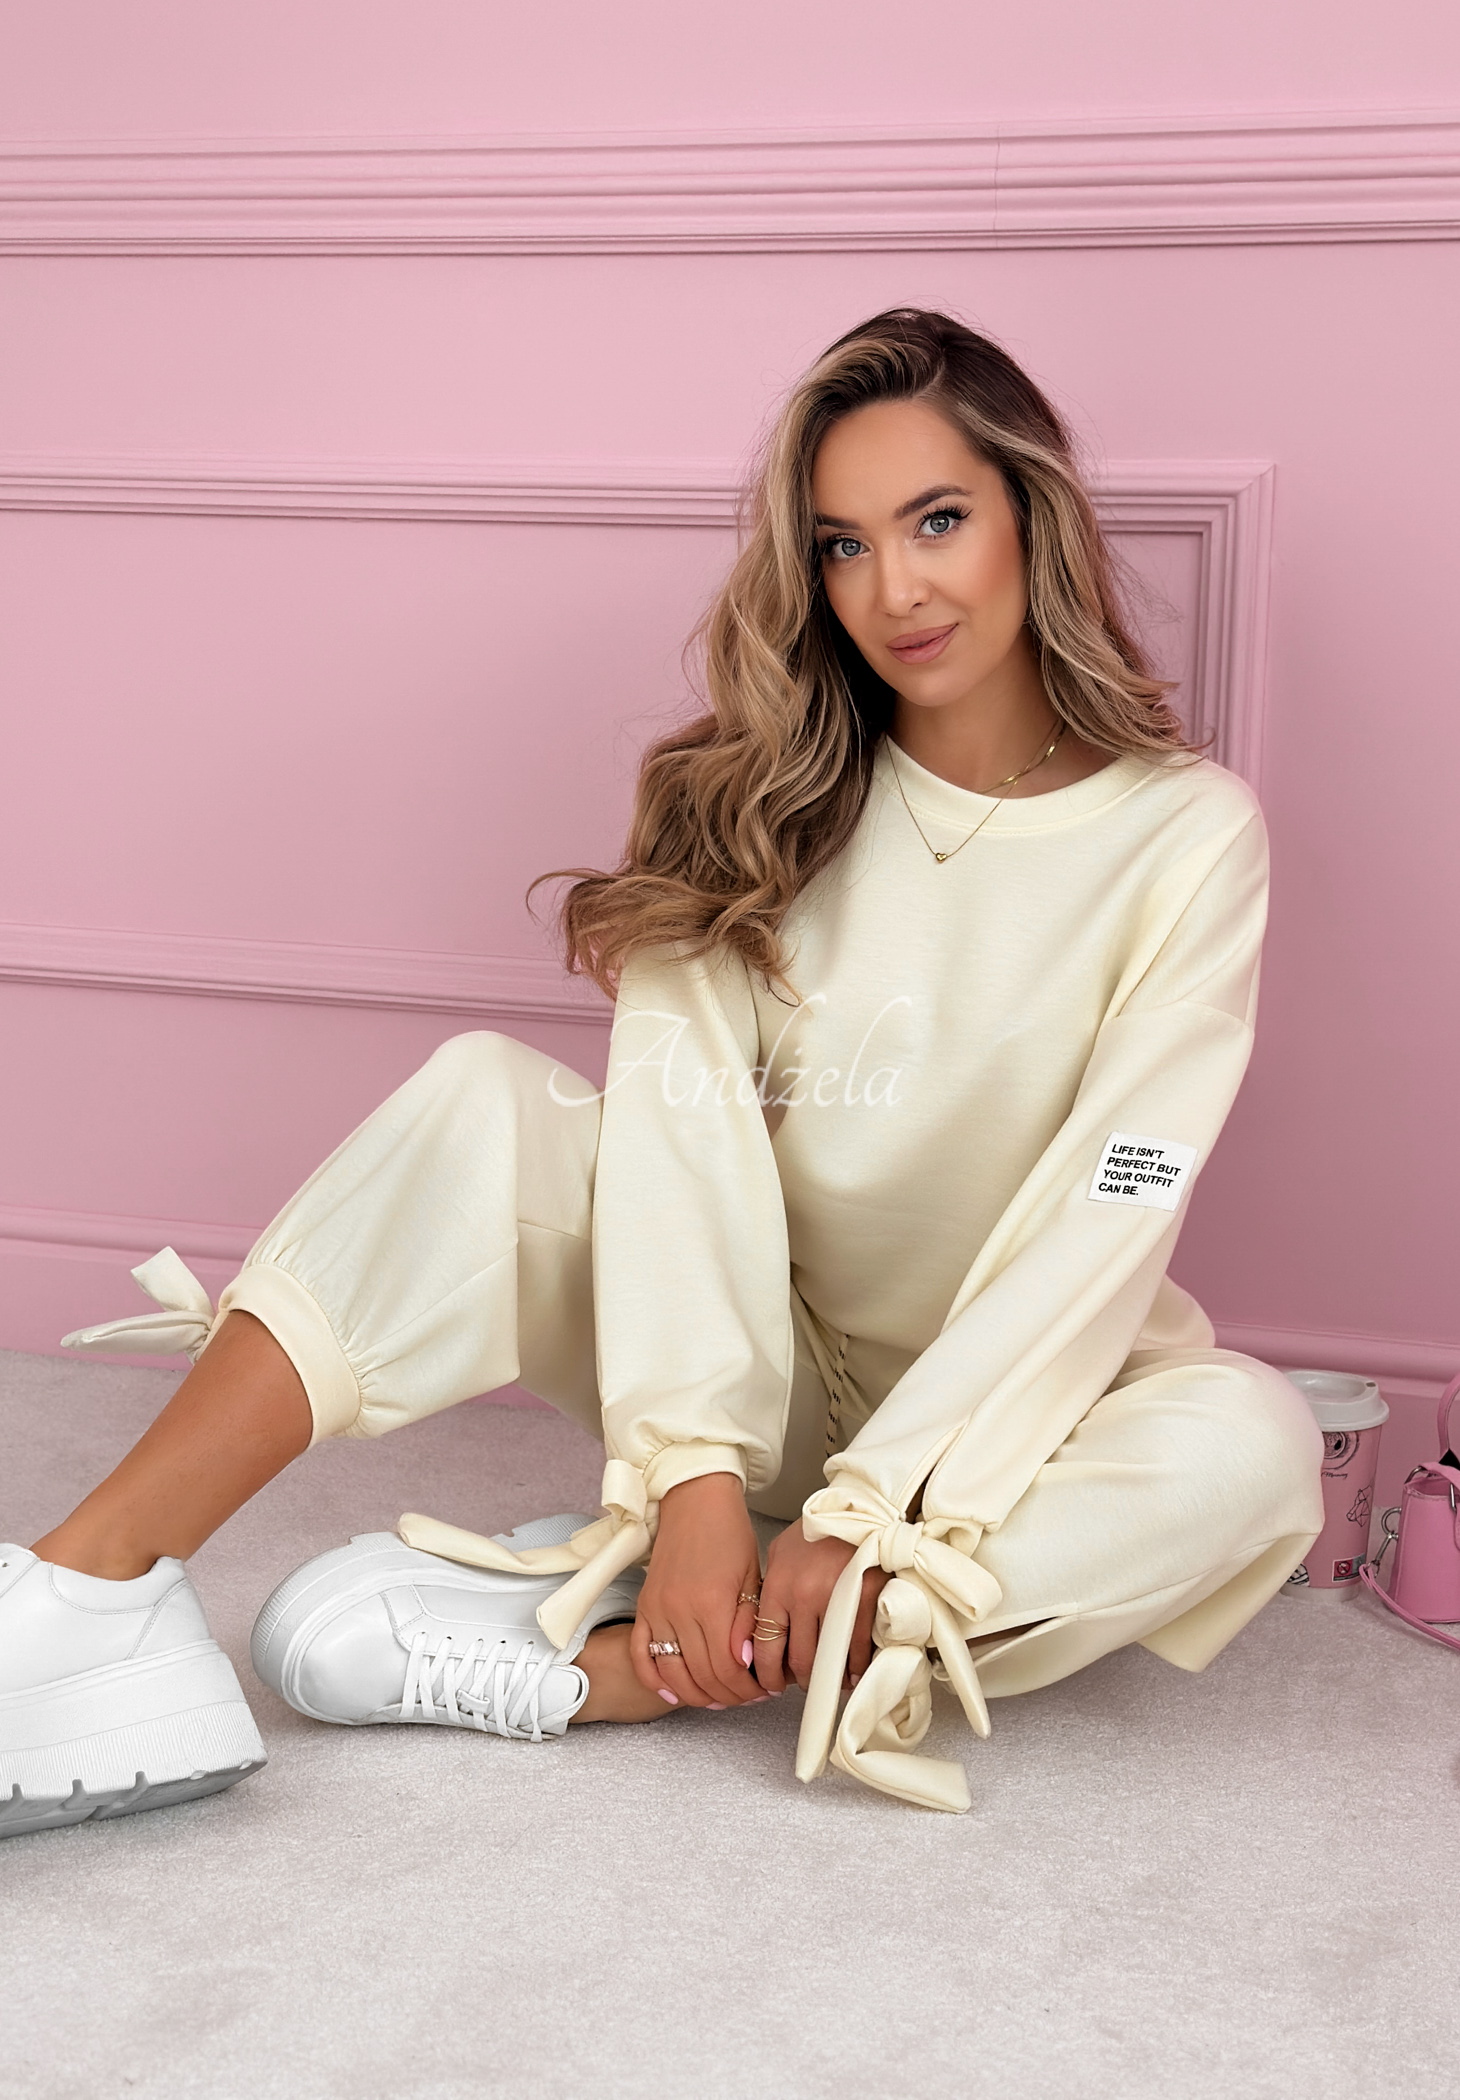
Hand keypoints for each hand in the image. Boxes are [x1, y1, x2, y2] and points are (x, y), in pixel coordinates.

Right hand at [630, 1472, 763, 1709]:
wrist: (694, 1500)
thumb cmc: (728, 1533)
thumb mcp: (752, 1576)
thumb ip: (748, 1623)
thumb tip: (746, 1663)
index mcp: (710, 1602)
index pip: (727, 1668)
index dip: (747, 1689)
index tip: (762, 1691)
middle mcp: (678, 1610)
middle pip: (701, 1675)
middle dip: (728, 1695)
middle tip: (747, 1697)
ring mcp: (656, 1609)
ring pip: (671, 1672)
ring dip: (696, 1694)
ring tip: (719, 1699)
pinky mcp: (643, 1606)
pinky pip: (640, 1654)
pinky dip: (654, 1679)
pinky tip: (672, 1693)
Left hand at [752, 1520, 888, 1694]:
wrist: (859, 1511)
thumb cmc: (819, 1532)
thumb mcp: (781, 1553)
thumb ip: (771, 1590)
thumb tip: (761, 1629)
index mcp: (779, 1585)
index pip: (765, 1644)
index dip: (767, 1674)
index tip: (769, 1684)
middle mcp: (805, 1596)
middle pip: (799, 1658)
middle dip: (798, 1679)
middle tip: (801, 1683)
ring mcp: (837, 1599)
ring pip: (829, 1659)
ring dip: (829, 1678)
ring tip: (828, 1680)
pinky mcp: (867, 1600)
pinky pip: (858, 1648)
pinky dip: (855, 1666)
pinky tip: (851, 1671)